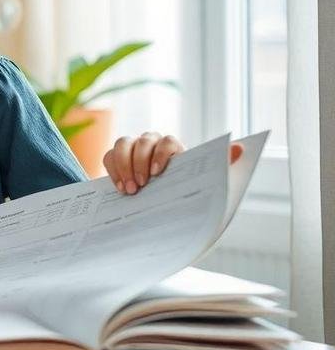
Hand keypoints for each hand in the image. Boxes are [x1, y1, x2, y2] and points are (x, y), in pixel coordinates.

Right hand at [103, 133, 243, 193]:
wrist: (157, 208)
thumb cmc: (181, 194)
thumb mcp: (199, 183)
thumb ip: (220, 166)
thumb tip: (241, 149)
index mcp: (174, 150)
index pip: (168, 141)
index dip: (161, 154)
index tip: (158, 174)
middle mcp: (153, 144)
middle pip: (143, 141)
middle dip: (139, 163)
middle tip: (141, 186)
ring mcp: (132, 149)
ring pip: (123, 143)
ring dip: (124, 166)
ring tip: (129, 190)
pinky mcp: (115, 158)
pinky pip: (109, 155)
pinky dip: (112, 170)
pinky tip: (119, 187)